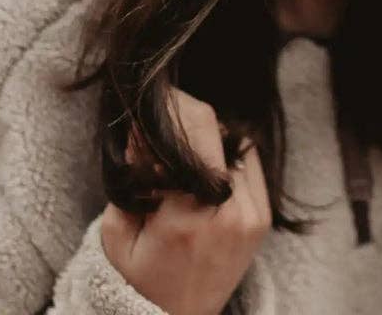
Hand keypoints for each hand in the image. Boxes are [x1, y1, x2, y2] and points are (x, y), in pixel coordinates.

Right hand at [99, 89, 270, 314]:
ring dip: (209, 139)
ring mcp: (252, 216)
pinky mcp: (263, 219)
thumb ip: (133, 177)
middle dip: (188, 118)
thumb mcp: (118, 232)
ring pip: (236, 143)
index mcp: (189, 216)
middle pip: (218, 130)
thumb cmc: (137, 282)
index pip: (195, 131)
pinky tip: (204, 169)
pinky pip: (250, 165)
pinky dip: (228, 158)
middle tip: (163, 124)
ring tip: (181, 154)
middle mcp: (229, 212)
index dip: (175, 106)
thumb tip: (145, 129)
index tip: (156, 100)